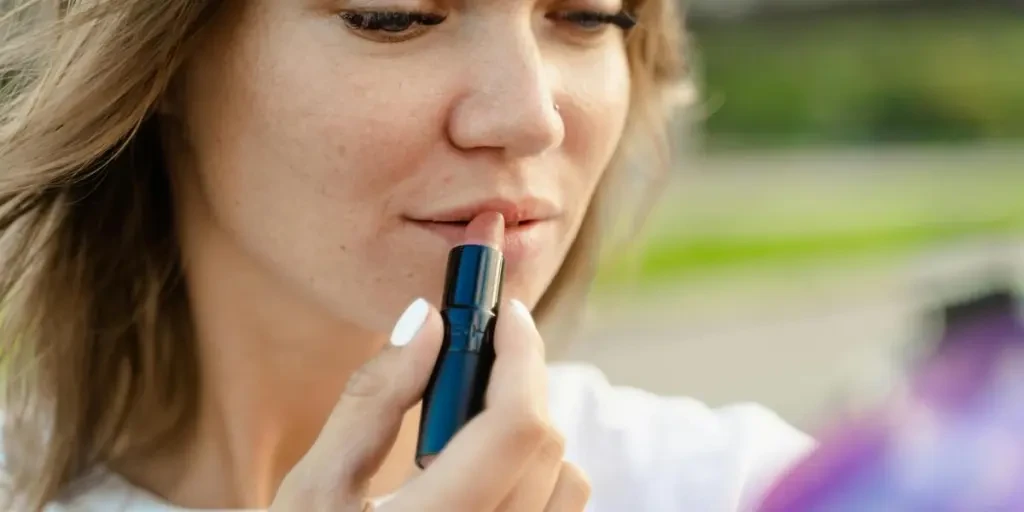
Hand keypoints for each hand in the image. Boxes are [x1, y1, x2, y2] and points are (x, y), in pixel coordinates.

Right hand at [269, 298, 591, 511]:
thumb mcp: (314, 489)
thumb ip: (372, 401)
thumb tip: (426, 321)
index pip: (517, 425)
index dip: (519, 352)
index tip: (502, 309)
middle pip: (547, 445)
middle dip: (519, 379)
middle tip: (479, 347)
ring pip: (567, 482)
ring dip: (530, 432)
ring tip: (465, 426)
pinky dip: (535, 474)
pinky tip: (478, 471)